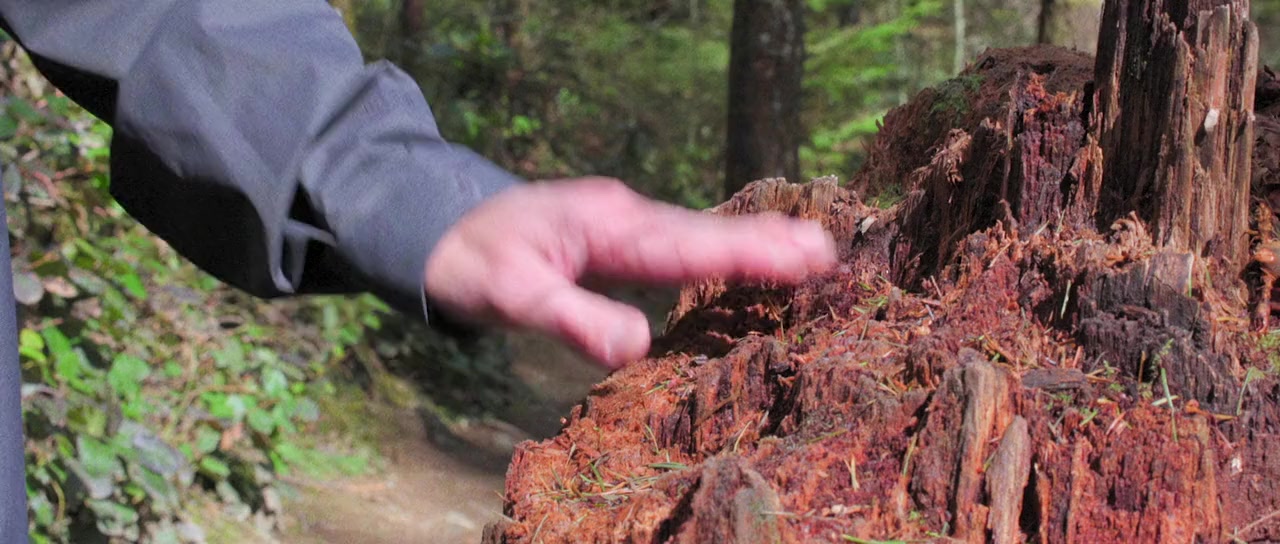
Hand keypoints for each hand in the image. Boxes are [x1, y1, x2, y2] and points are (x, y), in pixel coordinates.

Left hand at [423, 177, 836, 368]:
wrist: (438, 229)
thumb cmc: (475, 264)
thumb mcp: (513, 297)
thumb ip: (574, 318)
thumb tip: (638, 345)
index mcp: (609, 228)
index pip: (690, 247)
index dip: (748, 256)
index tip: (805, 257)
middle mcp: (625, 218)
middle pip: (706, 233)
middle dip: (767, 245)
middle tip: (830, 253)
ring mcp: (623, 223)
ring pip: (698, 235)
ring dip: (753, 245)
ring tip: (811, 253)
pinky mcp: (617, 236)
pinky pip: (680, 244)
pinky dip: (720, 250)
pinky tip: (744, 259)